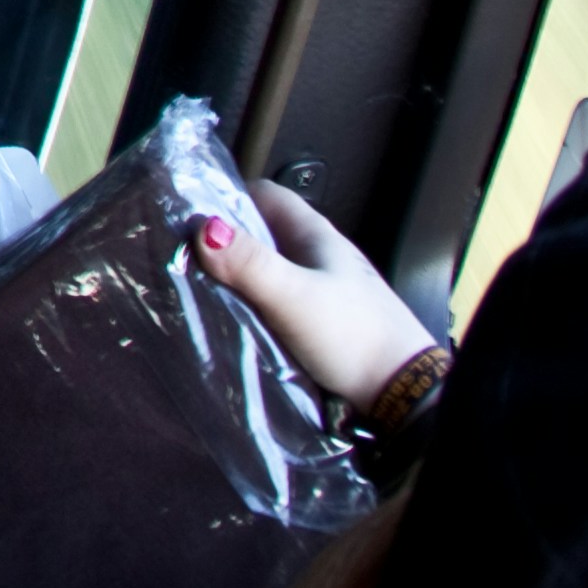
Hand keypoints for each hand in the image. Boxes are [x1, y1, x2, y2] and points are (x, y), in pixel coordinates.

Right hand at [195, 179, 434, 415]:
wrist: (401, 392)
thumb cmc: (353, 336)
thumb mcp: (294, 296)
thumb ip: (250, 264)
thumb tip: (203, 228)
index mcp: (315, 235)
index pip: (265, 194)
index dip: (228, 197)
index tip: (192, 218)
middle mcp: (320, 255)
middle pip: (264, 233)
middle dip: (227, 242)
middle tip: (187, 260)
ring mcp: (325, 288)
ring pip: (271, 269)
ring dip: (241, 276)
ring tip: (203, 291)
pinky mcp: (324, 320)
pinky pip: (280, 300)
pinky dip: (258, 304)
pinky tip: (239, 322)